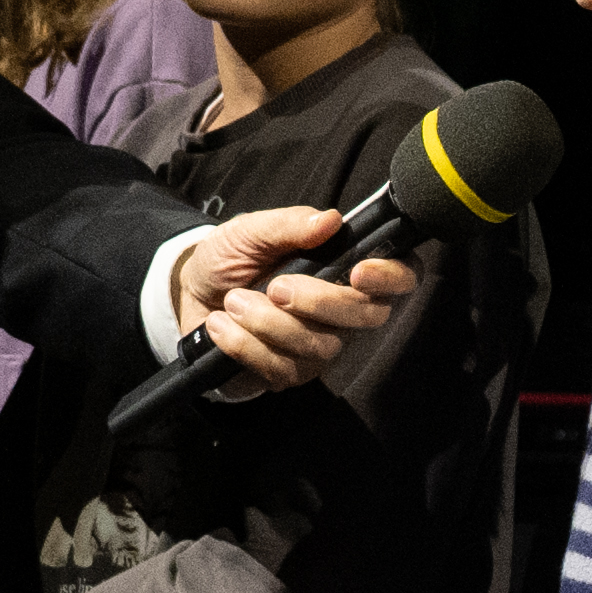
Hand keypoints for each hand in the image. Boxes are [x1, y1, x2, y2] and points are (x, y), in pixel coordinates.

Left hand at [166, 206, 426, 393]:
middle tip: (273, 287)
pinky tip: (221, 326)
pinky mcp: (292, 373)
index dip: (392, 277)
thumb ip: (289, 224)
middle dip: (320, 302)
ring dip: (269, 324)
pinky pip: (284, 368)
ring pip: (321, 346)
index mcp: (346, 267)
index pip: (401, 277)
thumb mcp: (250, 231)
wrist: (191, 296)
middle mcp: (345, 311)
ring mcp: (322, 345)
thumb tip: (331, 219)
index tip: (358, 271)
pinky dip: (246, 345)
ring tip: (233, 302)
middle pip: (367, 317)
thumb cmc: (230, 258)